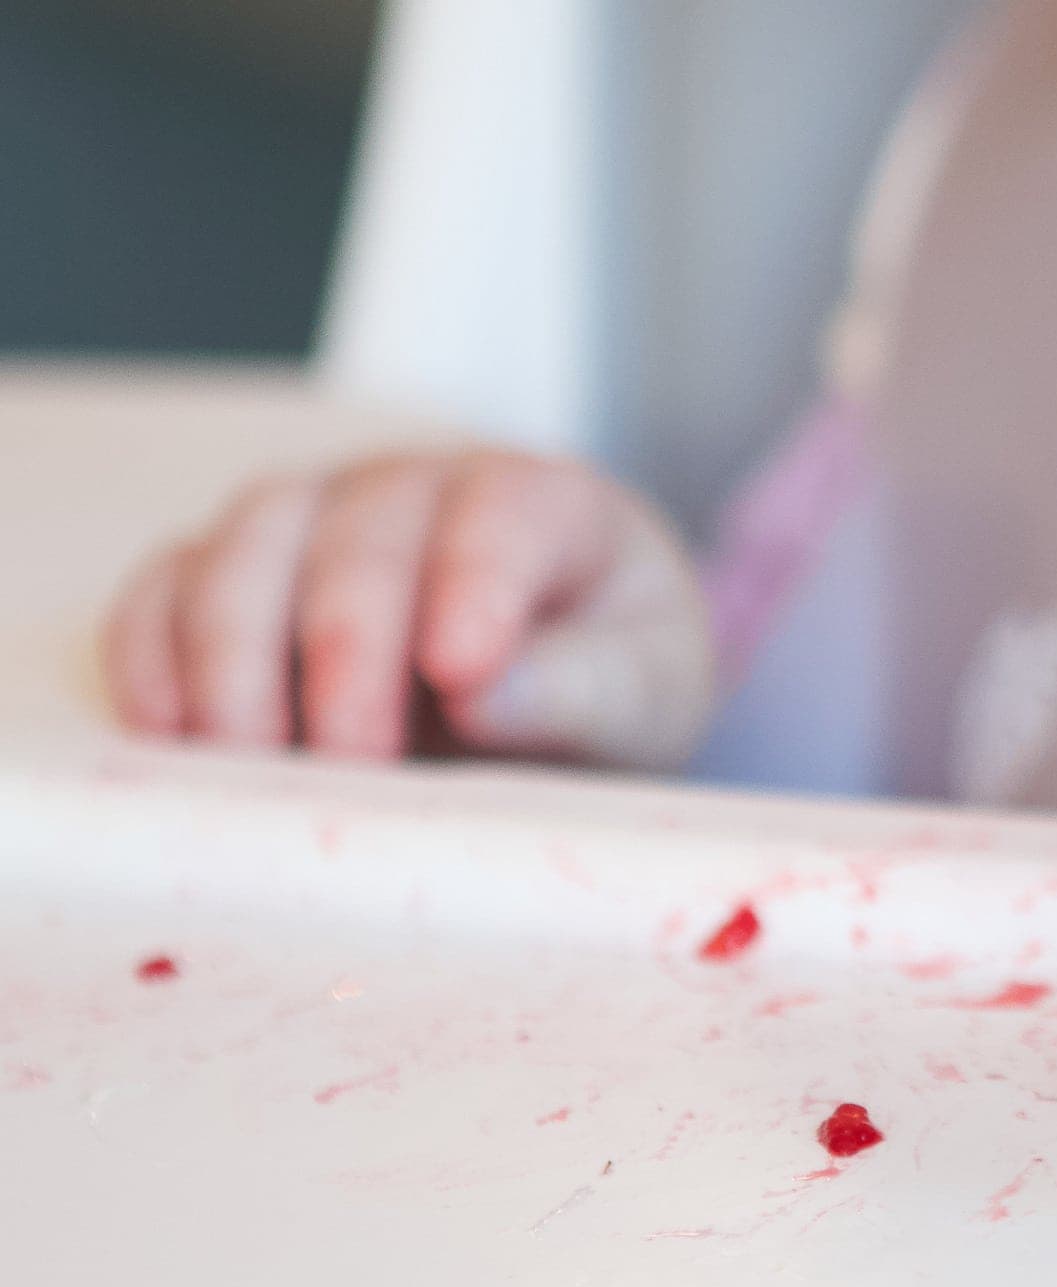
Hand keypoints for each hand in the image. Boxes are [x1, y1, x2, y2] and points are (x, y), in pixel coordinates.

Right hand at [101, 451, 714, 768]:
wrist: (561, 697)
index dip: (475, 583)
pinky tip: (172, 738)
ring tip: (252, 767)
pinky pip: (167, 592)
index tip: (460, 671)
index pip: (500, 513)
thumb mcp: (644, 696)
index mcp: (543, 502)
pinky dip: (155, 660)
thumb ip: (583, 688)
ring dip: (235, 661)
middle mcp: (415, 491)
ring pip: (244, 551)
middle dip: (346, 653)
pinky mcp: (235, 577)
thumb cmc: (609, 683)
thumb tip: (485, 692)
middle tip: (354, 760)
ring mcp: (314, 522)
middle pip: (357, 539)